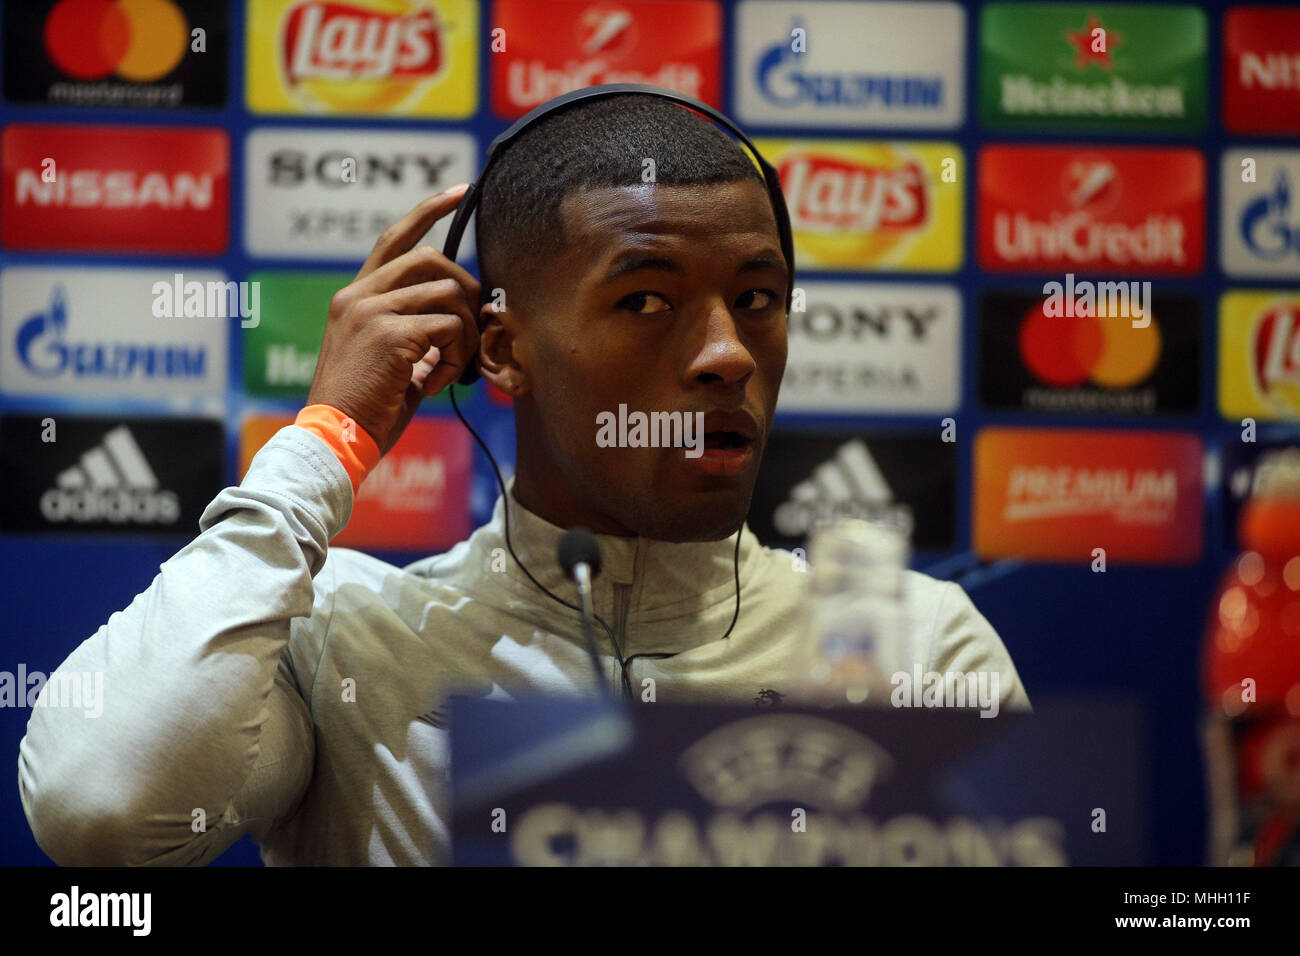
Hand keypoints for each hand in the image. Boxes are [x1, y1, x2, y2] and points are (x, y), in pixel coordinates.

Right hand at [306, 184, 480, 454]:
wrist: (334, 439)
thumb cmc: (365, 410)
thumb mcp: (388, 359)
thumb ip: (414, 330)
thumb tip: (460, 319)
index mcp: (354, 297)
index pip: (395, 239)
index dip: (430, 210)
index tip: (461, 192)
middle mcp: (359, 295)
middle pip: (433, 259)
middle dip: (465, 291)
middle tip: (469, 333)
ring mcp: (372, 311)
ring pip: (448, 293)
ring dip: (464, 334)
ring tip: (447, 369)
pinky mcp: (389, 334)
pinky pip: (449, 328)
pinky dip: (456, 358)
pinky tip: (435, 383)